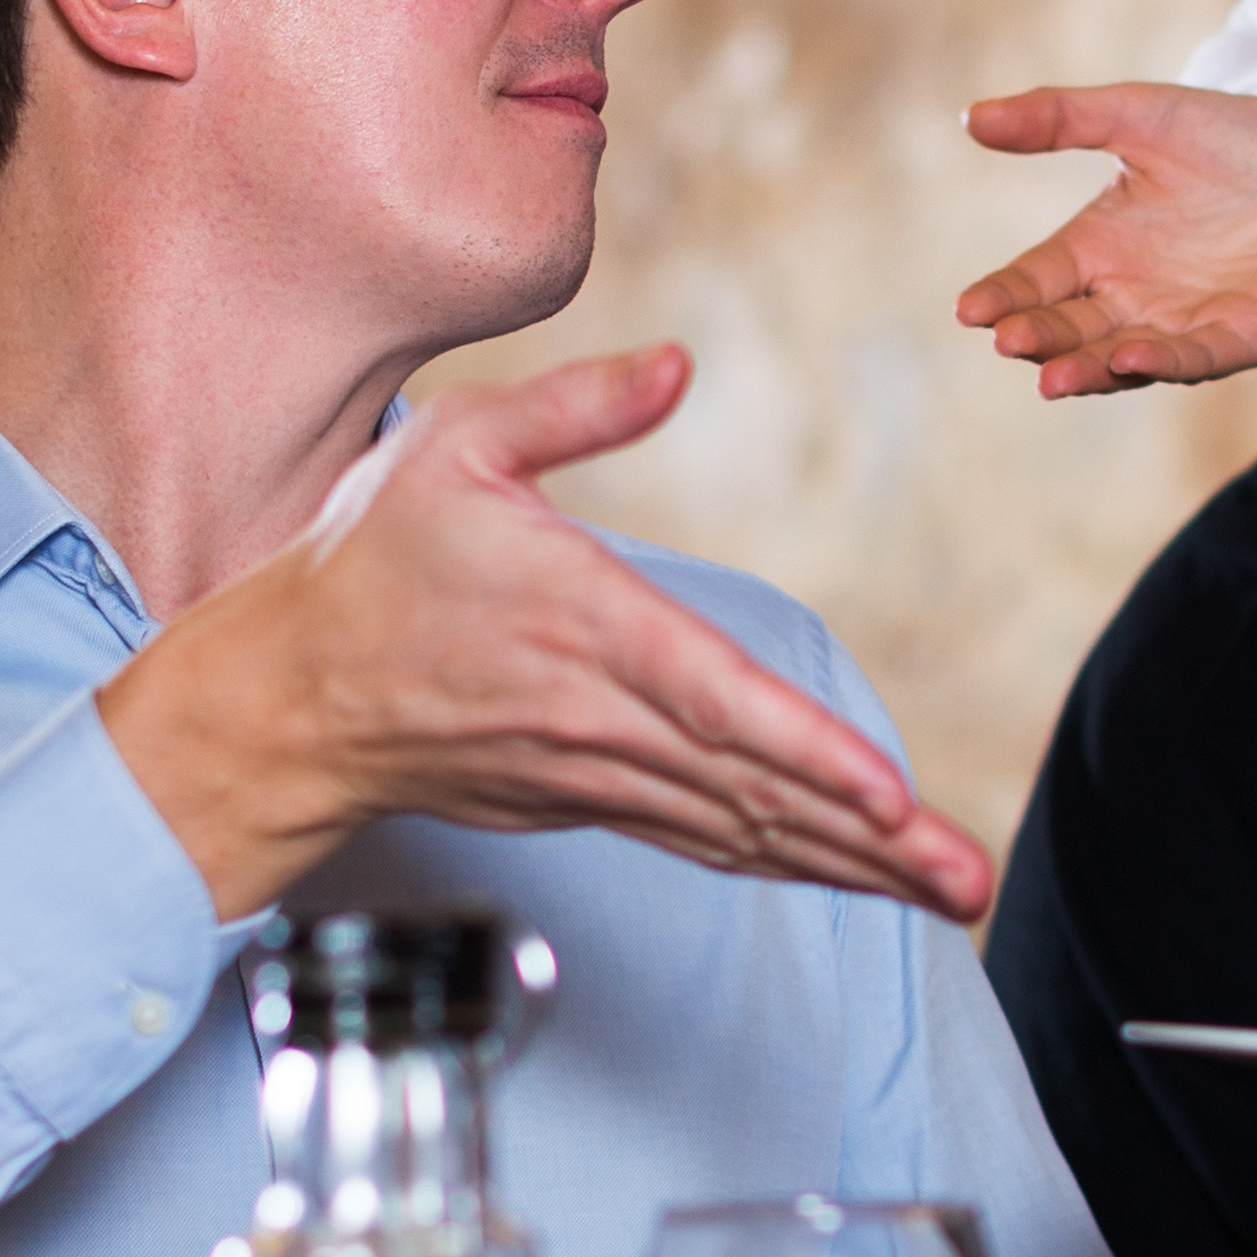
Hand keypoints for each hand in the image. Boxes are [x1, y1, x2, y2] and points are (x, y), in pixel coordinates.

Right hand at [97, 346, 994, 928]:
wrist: (286, 696)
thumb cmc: (374, 557)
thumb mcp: (456, 445)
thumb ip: (576, 405)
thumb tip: (681, 364)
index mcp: (578, 620)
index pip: (711, 698)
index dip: (806, 752)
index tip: (890, 796)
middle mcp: (594, 714)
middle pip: (752, 790)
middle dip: (871, 842)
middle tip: (969, 881)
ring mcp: (590, 773)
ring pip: (740, 830)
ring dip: (850, 867)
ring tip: (951, 892)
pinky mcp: (584, 801)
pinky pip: (703, 841)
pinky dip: (786, 863)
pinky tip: (857, 876)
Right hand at [954, 83, 1256, 396]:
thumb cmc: (1233, 139)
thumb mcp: (1143, 115)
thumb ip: (1062, 117)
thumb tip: (970, 117)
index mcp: (1100, 247)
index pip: (1037, 280)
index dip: (1004, 295)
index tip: (969, 309)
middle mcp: (1132, 295)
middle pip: (1070, 328)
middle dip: (1038, 338)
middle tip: (1007, 340)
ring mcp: (1182, 323)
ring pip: (1120, 357)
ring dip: (1086, 369)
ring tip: (1050, 377)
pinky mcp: (1239, 338)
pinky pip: (1193, 359)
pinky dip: (1161, 364)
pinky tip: (1130, 359)